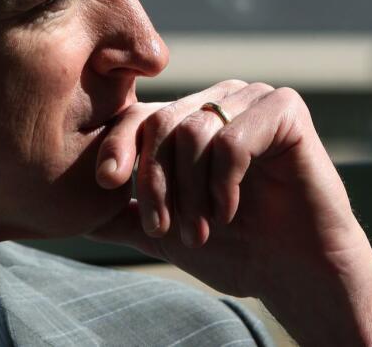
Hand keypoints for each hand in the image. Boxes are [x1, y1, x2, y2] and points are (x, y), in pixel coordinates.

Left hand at [87, 80, 371, 345]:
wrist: (299, 272)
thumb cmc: (240, 251)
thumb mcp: (168, 232)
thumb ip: (126, 216)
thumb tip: (72, 212)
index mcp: (194, 117)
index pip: (140, 116)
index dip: (118, 147)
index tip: (108, 185)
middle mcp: (223, 99)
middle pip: (163, 121)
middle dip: (159, 183)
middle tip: (169, 230)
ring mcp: (256, 99)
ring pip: (194, 130)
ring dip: (192, 191)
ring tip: (203, 229)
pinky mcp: (287, 109)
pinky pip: (233, 137)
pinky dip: (224, 182)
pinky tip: (230, 211)